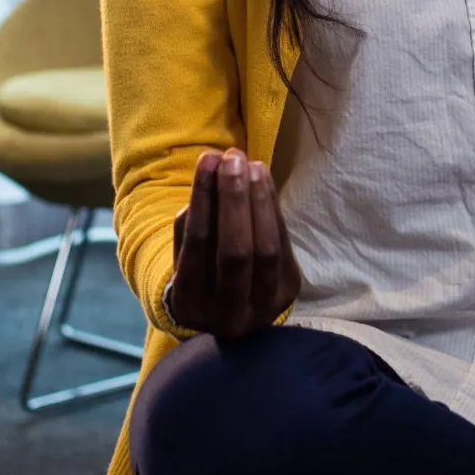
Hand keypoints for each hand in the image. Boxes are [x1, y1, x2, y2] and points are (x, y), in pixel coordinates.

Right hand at [168, 148, 302, 339]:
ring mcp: (263, 307)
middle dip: (234, 198)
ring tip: (251, 165)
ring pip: (266, 249)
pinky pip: (283, 245)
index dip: (204, 198)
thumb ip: (192, 220)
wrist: (229, 314)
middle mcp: (227, 316)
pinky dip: (273, 209)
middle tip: (233, 158)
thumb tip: (214, 169)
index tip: (208, 159)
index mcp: (190, 305)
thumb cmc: (200, 272)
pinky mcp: (289, 291)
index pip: (198, 245)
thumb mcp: (184, 254)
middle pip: (235, 251)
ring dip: (259, 201)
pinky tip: (263, 181)